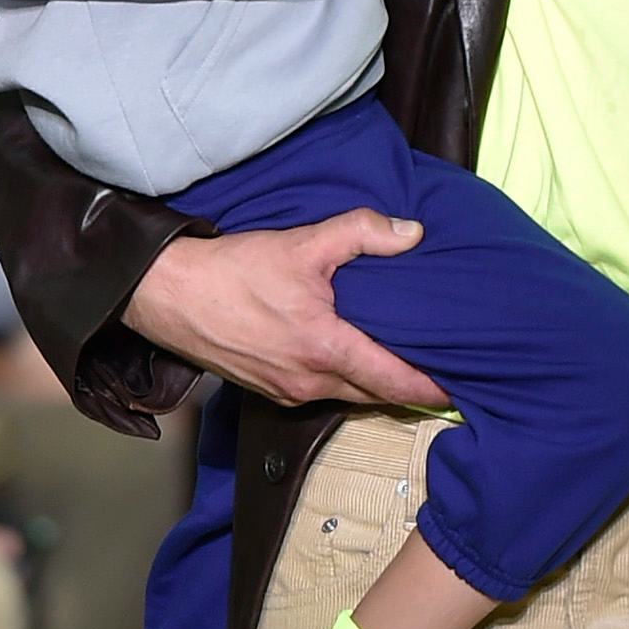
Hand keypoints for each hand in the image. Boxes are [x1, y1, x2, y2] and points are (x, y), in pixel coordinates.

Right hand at [126, 217, 440, 410]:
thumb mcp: (303, 243)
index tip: (461, 386)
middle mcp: (310, 381)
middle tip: (444, 373)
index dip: (432, 387)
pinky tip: (353, 360)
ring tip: (405, 365)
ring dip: (376, 384)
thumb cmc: (232, 272)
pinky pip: (321, 392)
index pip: (395, 382)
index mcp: (326, 350)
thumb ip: (362, 233)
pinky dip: (345, 380)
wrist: (167, 295)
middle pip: (377, 394)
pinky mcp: (270, 391)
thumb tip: (412, 233)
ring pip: (349, 395)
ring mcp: (288, 392)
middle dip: (411, 387)